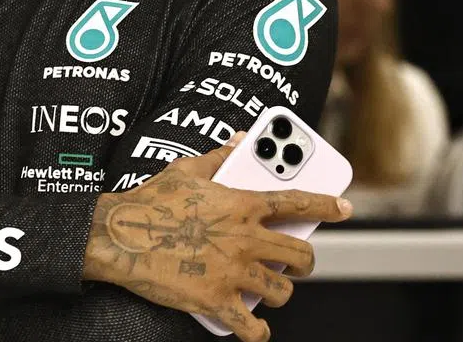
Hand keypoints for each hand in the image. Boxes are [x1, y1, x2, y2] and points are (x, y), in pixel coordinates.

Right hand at [82, 141, 351, 341]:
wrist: (118, 237)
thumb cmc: (149, 202)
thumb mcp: (186, 170)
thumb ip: (219, 157)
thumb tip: (237, 140)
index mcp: (240, 204)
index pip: (296, 202)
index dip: (326, 205)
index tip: (345, 208)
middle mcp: (244, 238)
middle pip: (299, 255)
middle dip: (304, 262)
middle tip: (297, 264)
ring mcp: (232, 271)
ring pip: (281, 292)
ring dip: (279, 293)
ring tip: (269, 290)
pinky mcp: (216, 300)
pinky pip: (252, 325)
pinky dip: (258, 331)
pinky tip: (255, 327)